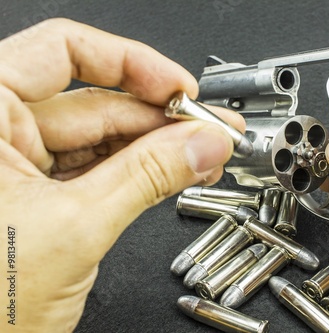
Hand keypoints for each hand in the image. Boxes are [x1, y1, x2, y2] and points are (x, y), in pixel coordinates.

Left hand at [0, 19, 243, 331]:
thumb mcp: (74, 228)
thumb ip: (148, 177)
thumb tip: (202, 144)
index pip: (64, 52)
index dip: (132, 64)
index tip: (179, 88)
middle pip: (95, 102)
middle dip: (162, 117)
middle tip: (211, 128)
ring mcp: (16, 165)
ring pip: (103, 138)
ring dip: (160, 146)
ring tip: (205, 152)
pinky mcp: (39, 195)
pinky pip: (99, 169)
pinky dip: (141, 171)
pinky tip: (177, 170)